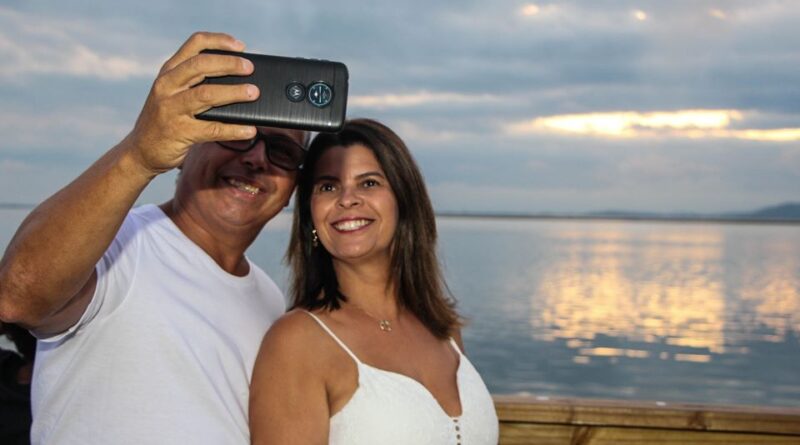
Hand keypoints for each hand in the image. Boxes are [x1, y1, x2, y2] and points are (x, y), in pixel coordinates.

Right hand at [125, 32, 259, 175]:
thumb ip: (196, 83)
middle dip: (229, 64)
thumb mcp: (174, 93)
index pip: (195, 45)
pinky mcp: (179, 132)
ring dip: (233, 92)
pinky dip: (234, 129)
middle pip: (201, 65)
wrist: (140, 151)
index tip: (241, 46)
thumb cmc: (166, 119)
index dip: (219, 41)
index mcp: (169, 71)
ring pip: (206, 94)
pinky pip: (212, 129)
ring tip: (253, 93)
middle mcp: (167, 85)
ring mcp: (171, 108)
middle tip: (250, 68)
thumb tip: (240, 80)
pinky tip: (249, 129)